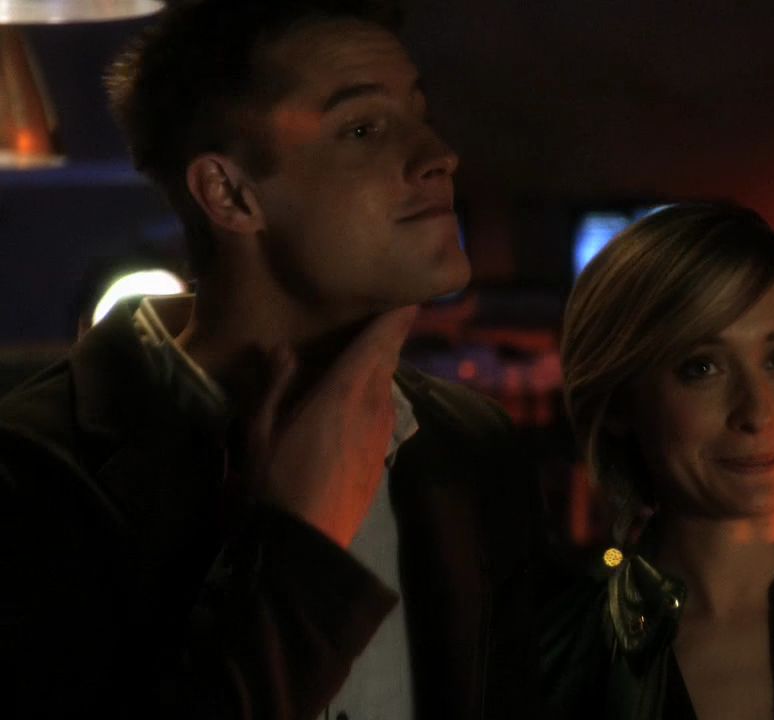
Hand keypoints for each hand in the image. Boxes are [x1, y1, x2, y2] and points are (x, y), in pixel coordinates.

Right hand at [246, 306, 416, 547]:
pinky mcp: (383, 451)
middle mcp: (376, 402)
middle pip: (388, 355)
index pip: (384, 337)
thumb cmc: (276, 479)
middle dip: (385, 332)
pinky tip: (353, 394)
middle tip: (373, 309)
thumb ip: (274, 382)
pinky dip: (374, 391)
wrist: (306, 541)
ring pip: (386, 381)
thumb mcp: (261, 427)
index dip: (399, 311)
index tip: (406, 288)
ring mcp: (384, 428)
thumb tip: (280, 348)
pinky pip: (383, 406)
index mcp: (348, 388)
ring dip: (377, 363)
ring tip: (357, 347)